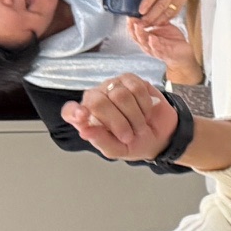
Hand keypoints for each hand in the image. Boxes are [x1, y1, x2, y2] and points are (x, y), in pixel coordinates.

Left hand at [61, 73, 178, 162]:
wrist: (160, 136)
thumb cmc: (134, 143)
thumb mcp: (117, 150)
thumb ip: (101, 141)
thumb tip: (84, 131)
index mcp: (86, 118)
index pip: (70, 111)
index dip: (75, 112)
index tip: (82, 117)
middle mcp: (96, 99)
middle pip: (98, 102)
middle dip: (118, 123)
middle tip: (129, 136)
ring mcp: (112, 86)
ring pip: (120, 95)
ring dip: (135, 116)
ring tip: (139, 125)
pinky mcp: (130, 80)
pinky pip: (137, 88)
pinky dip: (145, 105)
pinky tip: (145, 111)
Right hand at [125, 15, 201, 83]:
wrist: (183, 53)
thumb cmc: (171, 40)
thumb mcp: (163, 26)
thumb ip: (156, 19)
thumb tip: (149, 8)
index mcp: (146, 39)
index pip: (135, 32)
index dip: (130, 24)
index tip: (129, 15)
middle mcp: (148, 46)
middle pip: (137, 38)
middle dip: (133, 28)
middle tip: (131, 19)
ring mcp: (155, 50)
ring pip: (145, 43)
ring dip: (141, 35)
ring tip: (138, 26)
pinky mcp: (165, 54)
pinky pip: (158, 49)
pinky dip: (154, 44)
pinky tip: (152, 38)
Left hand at [131, 0, 197, 27]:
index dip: (148, 2)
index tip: (141, 11)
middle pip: (162, 5)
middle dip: (151, 16)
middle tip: (141, 24)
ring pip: (169, 11)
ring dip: (158, 20)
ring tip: (148, 26)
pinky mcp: (182, 0)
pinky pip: (175, 12)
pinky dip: (166, 19)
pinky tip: (158, 23)